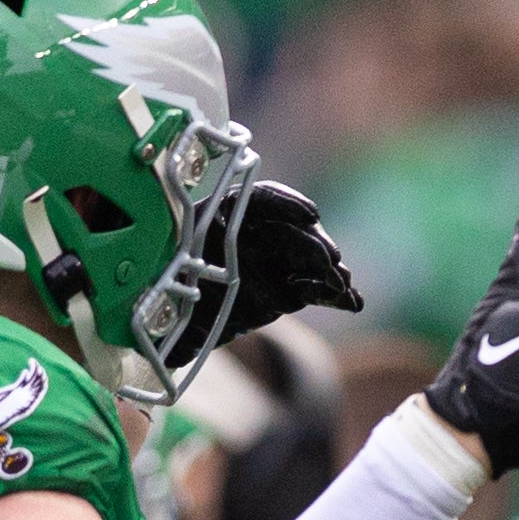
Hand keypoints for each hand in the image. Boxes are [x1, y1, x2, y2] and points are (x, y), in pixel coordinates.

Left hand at [171, 181, 361, 361]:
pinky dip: (334, 295)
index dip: (288, 204)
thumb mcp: (167, 278)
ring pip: (310, 261)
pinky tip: (351, 304)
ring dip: (331, 273)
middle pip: (293, 231)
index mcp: (227, 215)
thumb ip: (171, 279)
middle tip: (331, 262)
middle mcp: (257, 234)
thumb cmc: (170, 290)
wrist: (180, 319)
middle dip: (316, 246)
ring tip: (343, 289)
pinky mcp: (292, 288)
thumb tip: (171, 316)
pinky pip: (317, 288)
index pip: (262, 200)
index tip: (311, 216)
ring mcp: (278, 261)